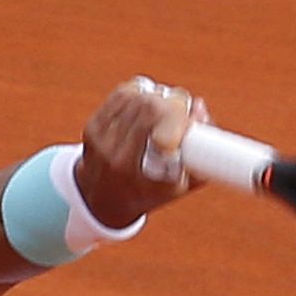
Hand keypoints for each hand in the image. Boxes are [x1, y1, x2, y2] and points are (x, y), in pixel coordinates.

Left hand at [75, 76, 213, 228]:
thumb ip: (204, 155)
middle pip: (150, 106)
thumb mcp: (180, 186)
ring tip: (165, 109)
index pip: (161, 127)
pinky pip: (122, 94)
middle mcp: (116, 158)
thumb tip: (199, 107)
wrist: (103, 202)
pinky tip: (145, 104)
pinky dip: (139, 93)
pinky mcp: (92, 128)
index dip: (179, 115)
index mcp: (138, 175)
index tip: (191, 119)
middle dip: (172, 101)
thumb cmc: (150, 192)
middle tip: (182, 108)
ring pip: (136, 97)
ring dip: (156, 96)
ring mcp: (101, 141)